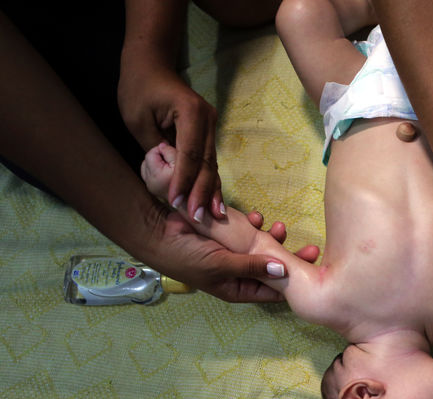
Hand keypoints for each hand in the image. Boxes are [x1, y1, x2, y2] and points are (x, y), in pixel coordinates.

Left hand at [119, 66, 222, 220]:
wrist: (151, 65)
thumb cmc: (139, 88)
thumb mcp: (137, 119)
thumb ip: (155, 148)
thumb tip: (170, 176)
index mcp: (190, 112)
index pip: (190, 153)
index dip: (184, 180)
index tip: (177, 201)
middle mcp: (208, 120)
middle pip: (207, 162)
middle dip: (202, 192)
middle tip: (199, 217)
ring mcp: (212, 126)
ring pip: (212, 164)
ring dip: (210, 191)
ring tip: (212, 216)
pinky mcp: (209, 134)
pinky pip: (210, 161)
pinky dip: (209, 182)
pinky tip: (213, 202)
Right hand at [152, 207, 319, 302]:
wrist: (157, 232)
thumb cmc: (185, 256)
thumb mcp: (221, 265)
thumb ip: (252, 266)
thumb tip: (283, 271)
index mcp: (238, 288)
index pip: (273, 291)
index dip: (293, 283)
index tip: (314, 272)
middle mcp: (240, 274)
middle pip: (273, 269)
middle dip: (290, 257)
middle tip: (312, 248)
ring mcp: (236, 254)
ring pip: (264, 248)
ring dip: (273, 238)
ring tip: (280, 226)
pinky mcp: (231, 235)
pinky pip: (250, 231)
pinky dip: (256, 224)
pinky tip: (258, 217)